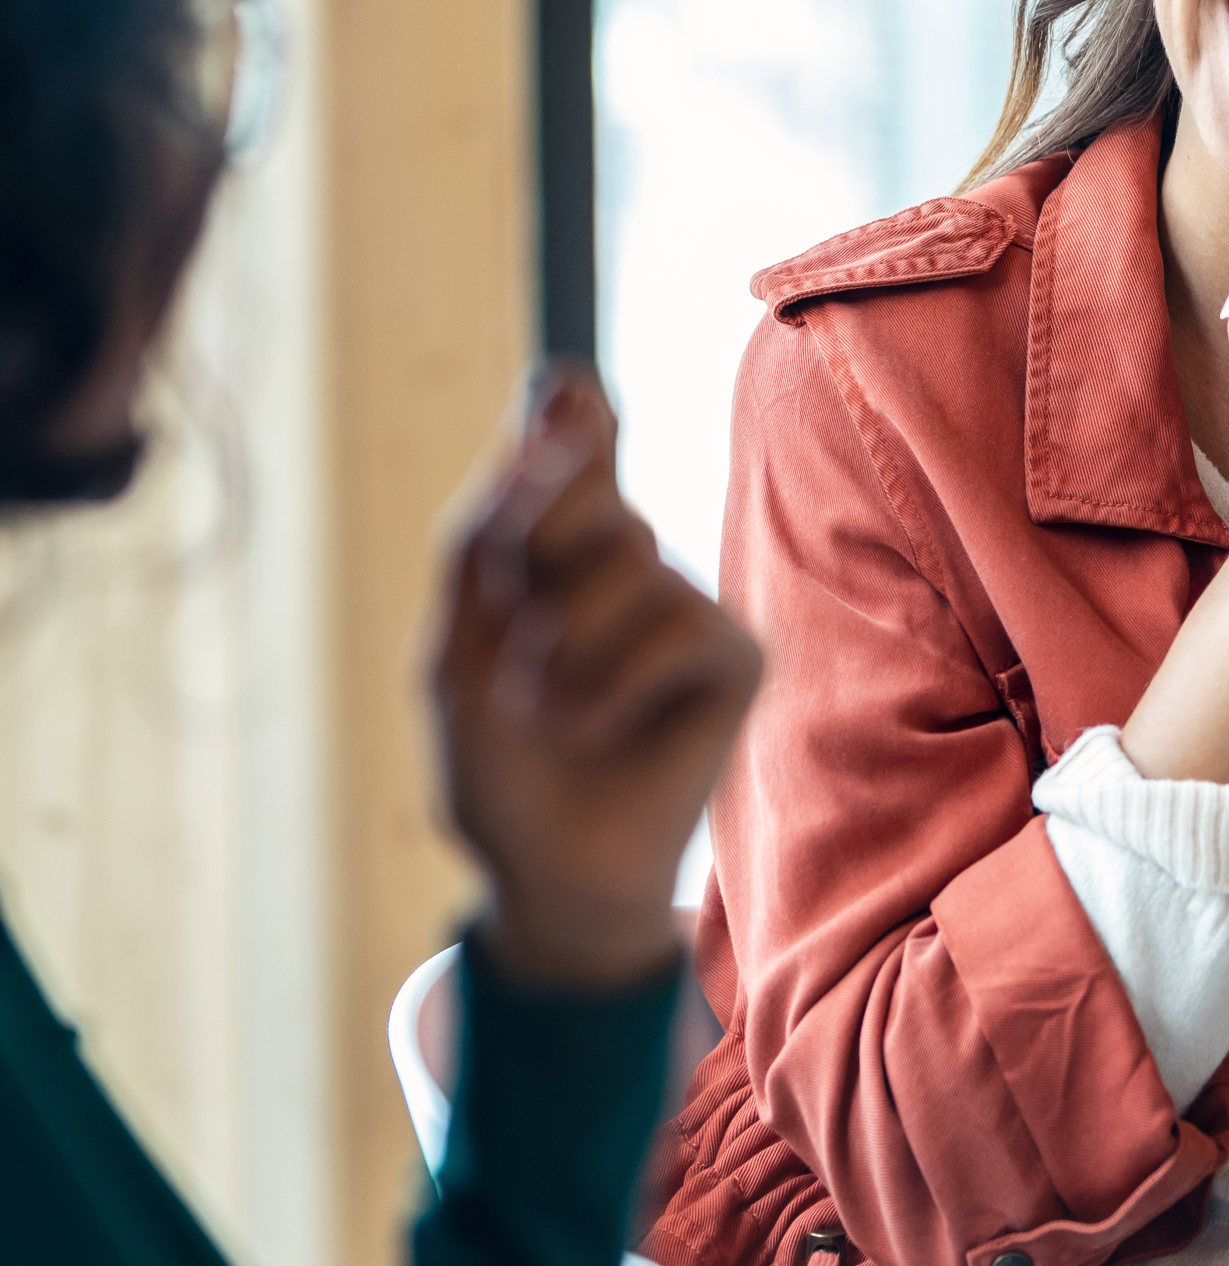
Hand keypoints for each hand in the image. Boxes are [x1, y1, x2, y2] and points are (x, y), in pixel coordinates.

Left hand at [430, 364, 760, 987]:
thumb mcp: (456, 642)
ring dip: (560, 642)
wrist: (542, 874)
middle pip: (583, 480)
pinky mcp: (736, 655)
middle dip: (530, 548)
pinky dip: (614, 680)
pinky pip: (677, 622)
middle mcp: (629, 557)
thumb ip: (487, 525)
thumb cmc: (498, 762)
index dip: (568, 406)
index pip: (572, 431)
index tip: (560, 391)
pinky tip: (595, 726)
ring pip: (628, 552)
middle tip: (515, 632)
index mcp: (555, 544)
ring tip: (547, 709)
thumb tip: (550, 397)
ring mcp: (686, 601)